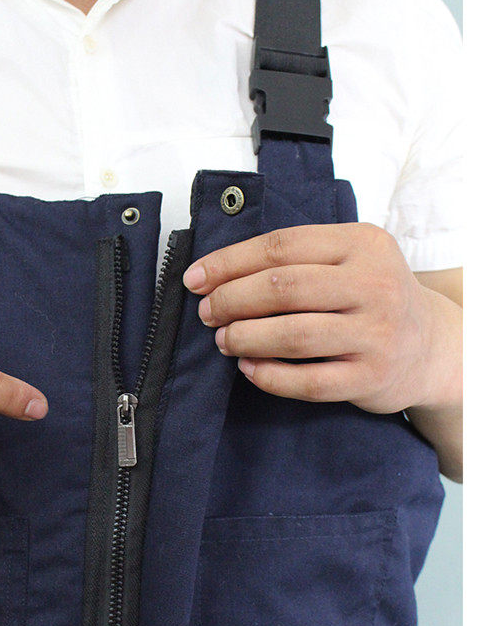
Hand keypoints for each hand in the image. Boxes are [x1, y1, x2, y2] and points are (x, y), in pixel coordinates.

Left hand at [183, 222, 458, 415]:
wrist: (430, 346)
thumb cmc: (370, 297)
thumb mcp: (349, 259)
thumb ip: (296, 259)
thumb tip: (214, 274)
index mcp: (363, 243)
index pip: (282, 247)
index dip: (230, 263)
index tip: (195, 279)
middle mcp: (375, 285)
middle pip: (284, 289)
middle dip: (232, 300)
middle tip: (208, 313)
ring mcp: (376, 333)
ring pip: (293, 335)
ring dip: (245, 338)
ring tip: (224, 340)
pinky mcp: (370, 377)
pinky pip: (308, 382)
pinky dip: (269, 376)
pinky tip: (248, 369)